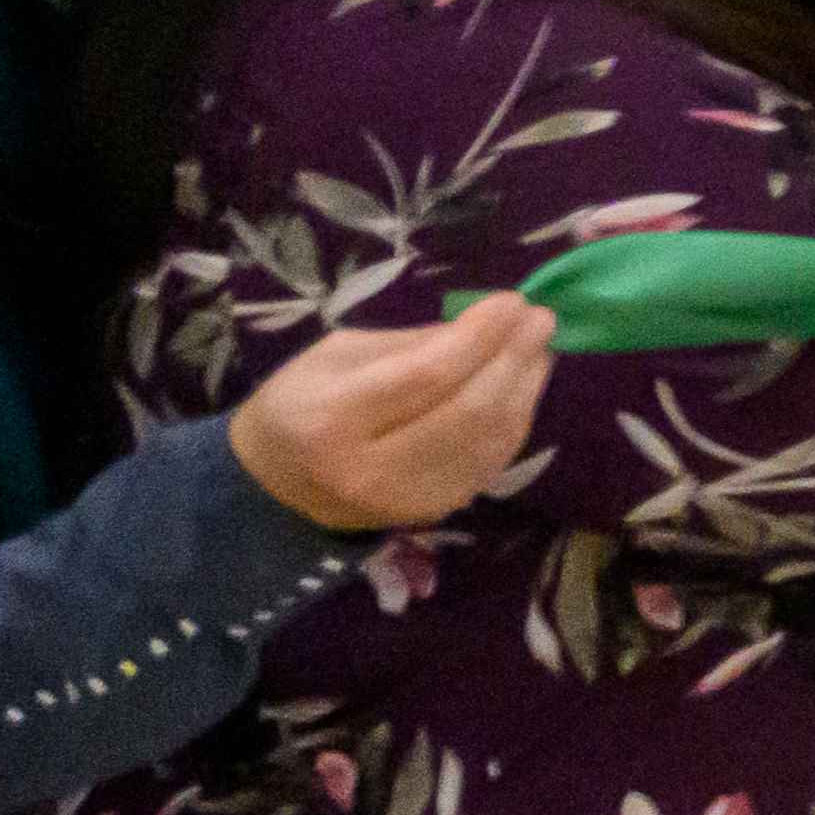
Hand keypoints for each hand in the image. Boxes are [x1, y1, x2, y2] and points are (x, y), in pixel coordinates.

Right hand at [226, 295, 561, 530]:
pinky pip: (490, 460)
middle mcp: (370, 468)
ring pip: (489, 439)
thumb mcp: (337, 356)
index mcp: (332, 419)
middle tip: (539, 319)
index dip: (479, 336)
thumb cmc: (301, 403)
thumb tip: (485, 326)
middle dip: (514, 358)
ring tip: (538, 347)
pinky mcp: (434, 512)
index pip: (427, 375)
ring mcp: (407, 499)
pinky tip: (522, 386)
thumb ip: (411, 344)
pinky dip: (515, 418)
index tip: (512, 301)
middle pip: (468, 411)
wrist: (275, 485)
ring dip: (525, 387)